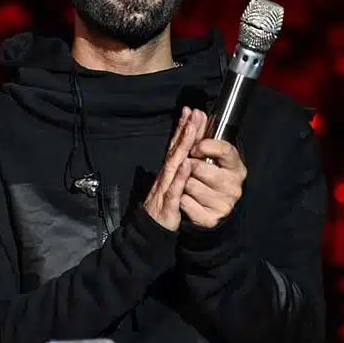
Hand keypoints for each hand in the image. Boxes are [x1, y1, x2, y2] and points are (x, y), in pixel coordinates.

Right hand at [143, 107, 201, 230]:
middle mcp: (165, 175)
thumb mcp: (171, 186)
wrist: (149, 231)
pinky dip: (180, 176)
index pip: (176, 146)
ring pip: (174, 164)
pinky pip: (174, 189)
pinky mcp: (167, 203)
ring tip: (191, 130)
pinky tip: (187, 164)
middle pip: (175, 149)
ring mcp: (165, 187)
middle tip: (194, 112)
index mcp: (168, 172)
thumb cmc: (163, 207)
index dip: (183, 128)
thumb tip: (183, 155)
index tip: (191, 111)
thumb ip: (176, 170)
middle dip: (185, 130)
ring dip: (182, 146)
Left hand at [181, 133, 246, 228]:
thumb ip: (203, 135)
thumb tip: (193, 111)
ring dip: (183, 183)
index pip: (225, 150)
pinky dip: (181, 200)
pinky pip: (186, 203)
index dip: (207, 145)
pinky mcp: (211, 219)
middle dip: (190, 166)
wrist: (214, 210)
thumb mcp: (212, 156)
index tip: (197, 147)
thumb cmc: (211, 177)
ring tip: (189, 185)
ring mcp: (224, 204)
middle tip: (190, 169)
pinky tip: (186, 199)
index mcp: (237, 168)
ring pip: (190, 185)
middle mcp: (234, 187)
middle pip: (201, 168)